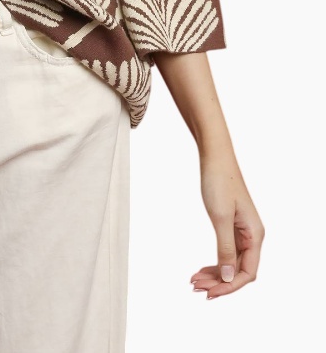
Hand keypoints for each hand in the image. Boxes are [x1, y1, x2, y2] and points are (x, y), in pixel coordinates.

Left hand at [191, 154, 264, 298]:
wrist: (215, 156)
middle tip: (196, 287)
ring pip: (231, 262)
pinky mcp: (232, 224)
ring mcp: (242, 230)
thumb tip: (229, 277)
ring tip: (194, 281)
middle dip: (219, 282)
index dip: (230, 286)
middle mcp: (251, 235)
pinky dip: (215, 262)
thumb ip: (226, 249)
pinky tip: (202, 268)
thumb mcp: (220, 218)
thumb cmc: (219, 182)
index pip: (248, 273)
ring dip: (215, 274)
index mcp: (254, 235)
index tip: (210, 292)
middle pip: (239, 270)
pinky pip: (226, 251)